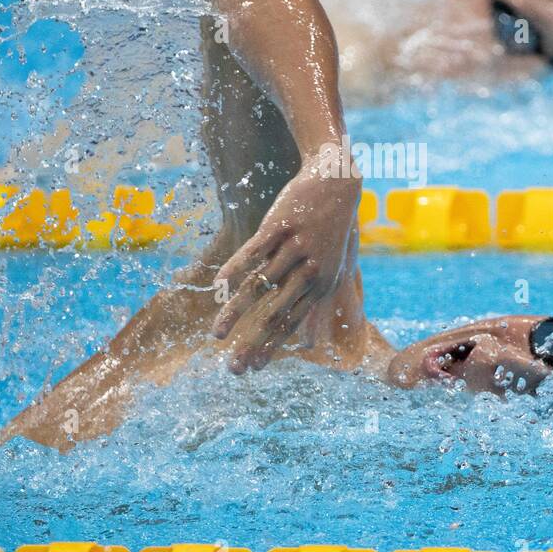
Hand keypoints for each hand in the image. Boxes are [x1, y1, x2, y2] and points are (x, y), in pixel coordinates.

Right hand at [211, 154, 359, 371]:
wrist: (336, 182)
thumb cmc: (332, 229)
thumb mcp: (335, 268)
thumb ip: (318, 302)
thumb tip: (309, 341)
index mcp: (321, 285)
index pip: (292, 323)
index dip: (272, 347)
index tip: (253, 369)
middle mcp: (310, 270)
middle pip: (275, 313)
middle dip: (253, 344)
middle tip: (233, 369)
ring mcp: (294, 247)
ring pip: (259, 286)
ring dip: (235, 314)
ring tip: (216, 335)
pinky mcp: (280, 225)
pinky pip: (253, 251)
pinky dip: (234, 269)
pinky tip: (218, 287)